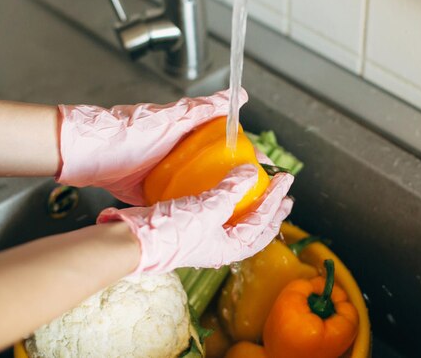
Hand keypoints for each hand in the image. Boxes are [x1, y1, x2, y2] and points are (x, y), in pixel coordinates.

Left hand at [56, 89, 247, 204]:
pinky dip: (189, 206)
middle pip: (215, 168)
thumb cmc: (125, 133)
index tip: (265, 167)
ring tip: (236, 211)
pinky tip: (202, 217)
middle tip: (257, 196)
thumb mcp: (169, 120)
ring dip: (215, 196)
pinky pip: (176, 200)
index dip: (246, 154)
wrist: (85, 154)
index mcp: (185, 135)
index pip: (225, 143)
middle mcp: (178, 155)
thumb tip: (238, 95)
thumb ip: (201, 109)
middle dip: (236, 181)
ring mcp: (165, 174)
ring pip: (198, 186)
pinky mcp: (150, 191)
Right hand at [96, 165, 293, 273]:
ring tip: (261, 191)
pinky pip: (218, 212)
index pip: (262, 224)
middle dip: (271, 211)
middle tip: (285, 194)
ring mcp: (205, 236)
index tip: (286, 179)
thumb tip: (250, 171)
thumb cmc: (173, 230)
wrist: (135, 239)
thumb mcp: (208, 208)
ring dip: (251, 206)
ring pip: (237, 221)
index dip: (276, 200)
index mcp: (230, 248)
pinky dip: (228, 200)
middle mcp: (220, 245)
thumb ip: (231, 189)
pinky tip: (227, 189)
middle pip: (255, 230)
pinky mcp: (191, 225)